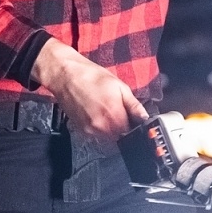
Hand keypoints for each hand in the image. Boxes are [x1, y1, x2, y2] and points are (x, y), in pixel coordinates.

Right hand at [32, 39, 147, 139]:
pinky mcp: (82, 130)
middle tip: (118, 109)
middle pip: (120, 135)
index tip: (132, 116)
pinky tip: (96, 111)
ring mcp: (91, 129)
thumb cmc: (92, 76)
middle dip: (122, 125)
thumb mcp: (119, 85)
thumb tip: (145, 117)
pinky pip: (97, 134)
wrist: (66, 76)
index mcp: (114, 114)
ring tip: (105, 108)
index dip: (134, 123)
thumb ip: (134, 105)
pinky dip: (100, 126)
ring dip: (111, 127)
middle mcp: (102, 126)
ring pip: (109, 136)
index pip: (132, 131)